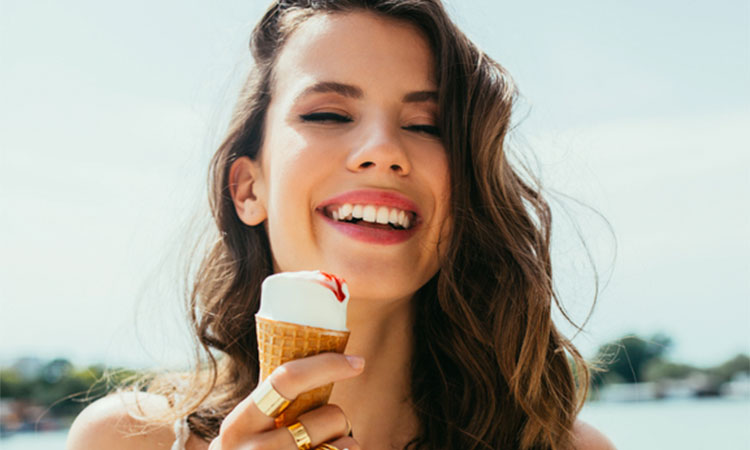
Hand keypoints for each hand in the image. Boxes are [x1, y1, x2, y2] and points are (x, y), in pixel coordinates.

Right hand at [208, 352, 363, 449]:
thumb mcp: (249, 430)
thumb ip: (272, 403)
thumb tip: (325, 355)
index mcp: (238, 425)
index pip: (286, 380)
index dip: (328, 364)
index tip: (358, 362)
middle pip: (329, 416)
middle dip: (336, 420)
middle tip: (319, 433)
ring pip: (344, 446)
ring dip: (343, 446)